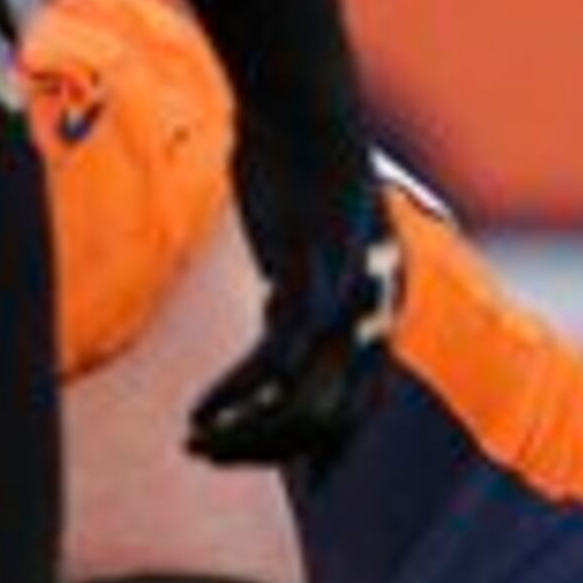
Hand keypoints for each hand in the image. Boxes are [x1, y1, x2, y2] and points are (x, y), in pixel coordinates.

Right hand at [191, 98, 401, 470]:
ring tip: (197, 439)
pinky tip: (200, 409)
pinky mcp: (309, 276)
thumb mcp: (314, 230)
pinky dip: (236, 396)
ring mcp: (346, 292)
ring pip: (303, 402)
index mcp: (385, 297)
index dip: (339, 445)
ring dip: (246, 434)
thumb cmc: (300, 158)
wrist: (304, 99)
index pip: (370, 398)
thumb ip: (310, 276)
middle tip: (213, 455)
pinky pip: (274, 363)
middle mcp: (376, 305)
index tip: (309, 483)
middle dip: (273, 450)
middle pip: (334, 414)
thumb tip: (283, 309)